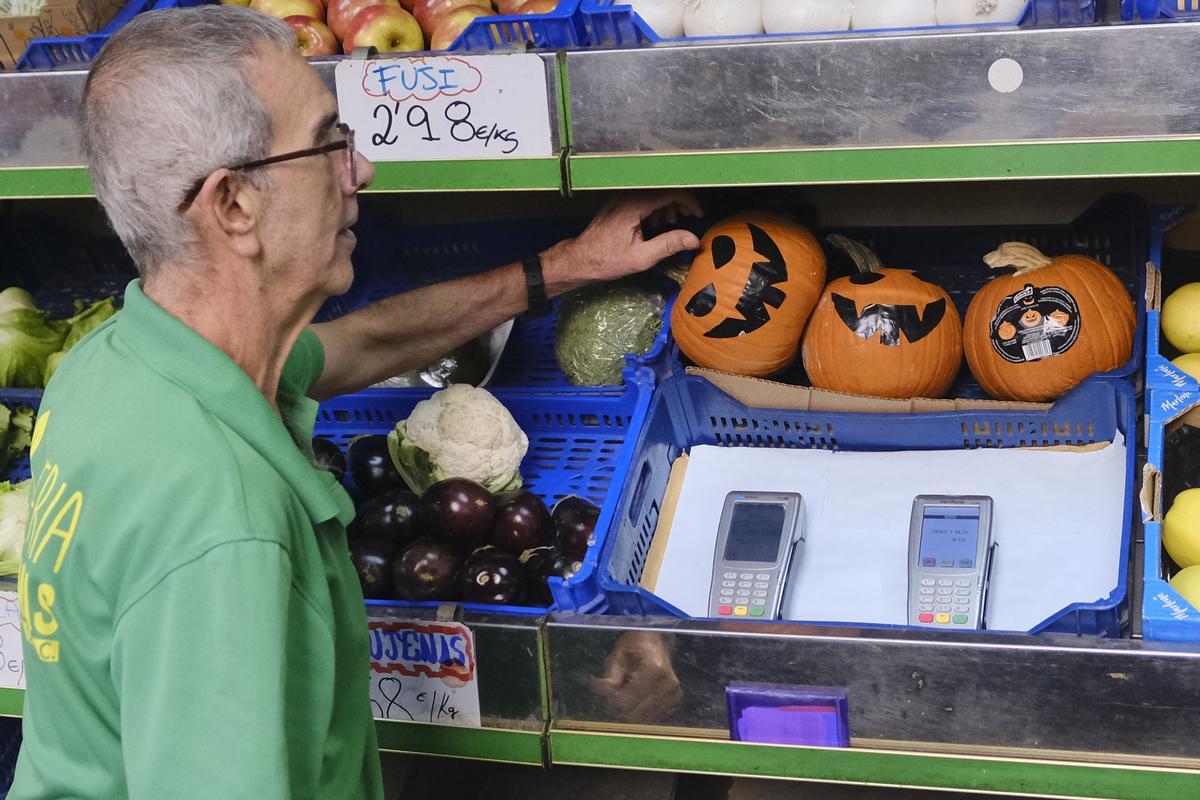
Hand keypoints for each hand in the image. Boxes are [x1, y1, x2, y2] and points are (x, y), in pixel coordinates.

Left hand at [542, 191, 702, 295]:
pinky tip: (655, 224)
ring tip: (669, 225)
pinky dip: (654, 208)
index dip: (688, 202)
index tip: (697, 214)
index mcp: (633, 205)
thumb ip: (668, 245)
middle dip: (678, 204)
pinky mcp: (618, 203)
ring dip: (666, 206)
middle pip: (662, 190)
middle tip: (685, 220)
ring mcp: (621, 198)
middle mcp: (627, 196)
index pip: (669, 192)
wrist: (580, 259)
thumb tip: (693, 239)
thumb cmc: (606, 260)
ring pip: (653, 193)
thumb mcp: (641, 257)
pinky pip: (643, 198)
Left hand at [588, 631, 682, 725]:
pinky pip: (652, 720)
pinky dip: (642, 714)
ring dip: (632, 712)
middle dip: (621, 709)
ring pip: (644, 721)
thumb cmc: (634, 648)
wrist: (655, 642)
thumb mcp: (617, 656)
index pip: (626, 702)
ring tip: (628, 694)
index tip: (609, 691)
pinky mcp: (675, 702)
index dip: (612, 700)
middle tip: (616, 695)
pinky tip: (639, 699)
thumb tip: (598, 688)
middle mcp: (668, 684)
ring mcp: (674, 694)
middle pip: (635, 715)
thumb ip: (610, 676)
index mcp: (655, 669)